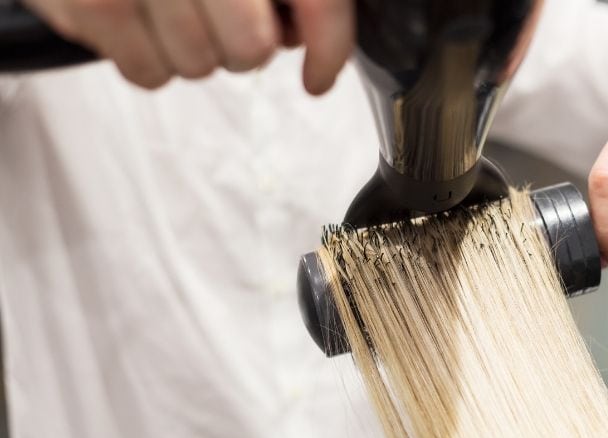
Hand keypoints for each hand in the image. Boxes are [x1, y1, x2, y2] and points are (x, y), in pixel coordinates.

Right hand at [24, 0, 353, 92]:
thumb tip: (295, 35)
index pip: (317, 2)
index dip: (329, 48)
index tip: (319, 77)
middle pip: (251, 47)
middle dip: (241, 44)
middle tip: (219, 18)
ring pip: (199, 67)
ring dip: (192, 50)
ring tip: (169, 8)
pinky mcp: (94, 4)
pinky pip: (148, 74)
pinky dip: (148, 59)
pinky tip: (139, 18)